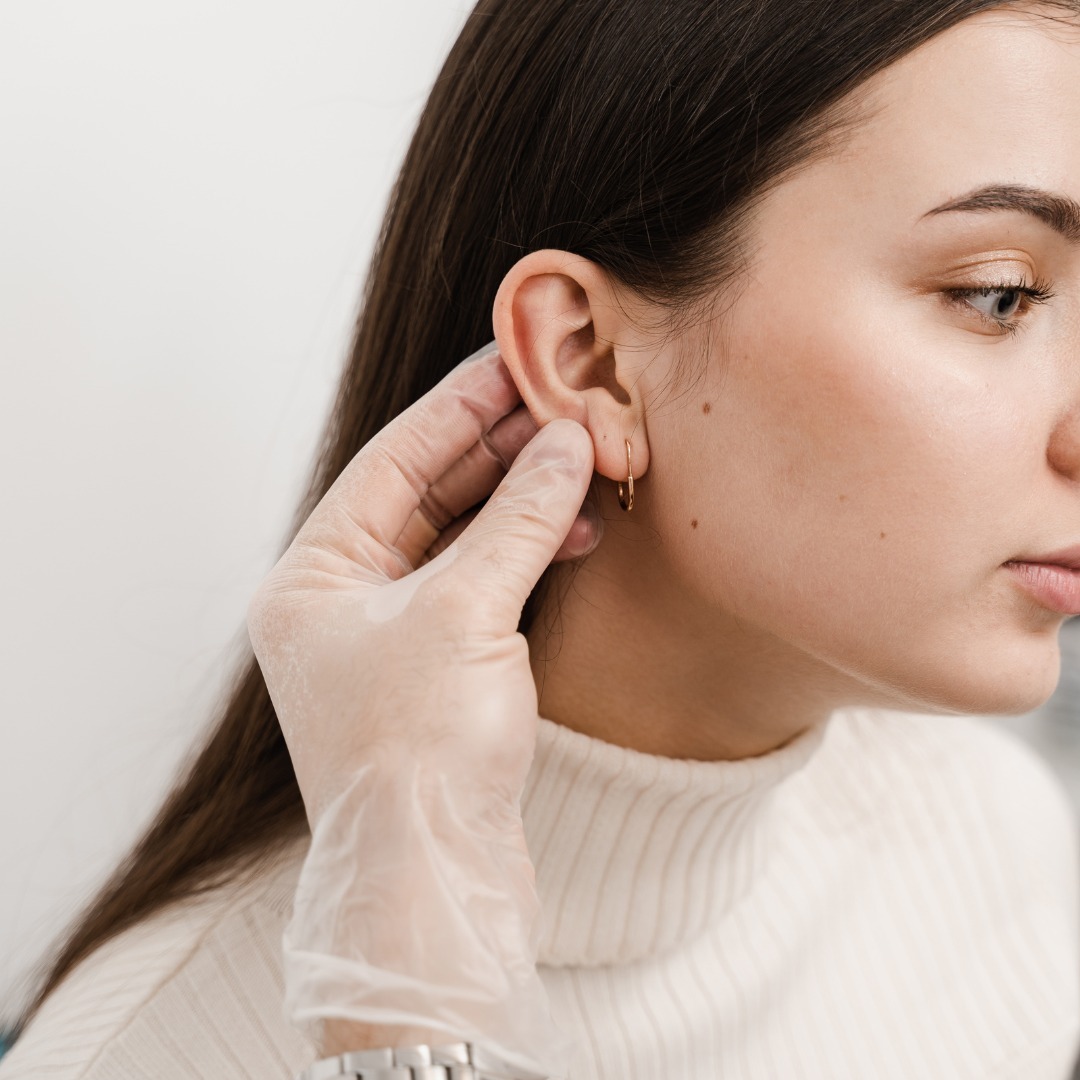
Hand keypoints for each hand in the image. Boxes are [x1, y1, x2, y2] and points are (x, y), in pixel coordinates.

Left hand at [245, 341, 595, 1076]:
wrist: (433, 882)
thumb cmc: (421, 754)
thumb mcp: (468, 614)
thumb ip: (518, 518)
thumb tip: (563, 441)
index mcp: (311, 578)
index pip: (392, 462)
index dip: (458, 407)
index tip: (513, 361)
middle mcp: (340, 602)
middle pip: (426, 495)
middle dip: (497, 450)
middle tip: (561, 403)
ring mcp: (388, 637)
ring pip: (459, 540)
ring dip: (520, 502)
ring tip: (581, 463)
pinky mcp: (434, 672)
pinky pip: (481, 586)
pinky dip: (525, 556)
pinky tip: (572, 532)